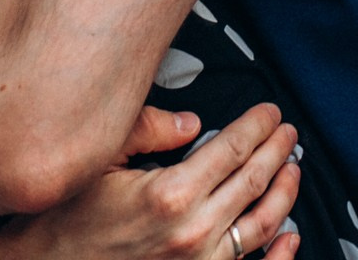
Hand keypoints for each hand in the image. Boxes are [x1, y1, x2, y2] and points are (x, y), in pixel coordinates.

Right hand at [0, 104, 300, 259]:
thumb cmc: (64, 216)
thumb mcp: (98, 160)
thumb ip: (145, 130)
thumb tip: (191, 121)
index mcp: (170, 195)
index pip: (232, 150)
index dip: (256, 127)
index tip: (270, 112)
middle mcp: (193, 234)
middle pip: (253, 183)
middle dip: (277, 151)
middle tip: (288, 132)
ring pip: (262, 226)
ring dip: (284, 194)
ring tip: (293, 169)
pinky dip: (280, 255)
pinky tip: (291, 235)